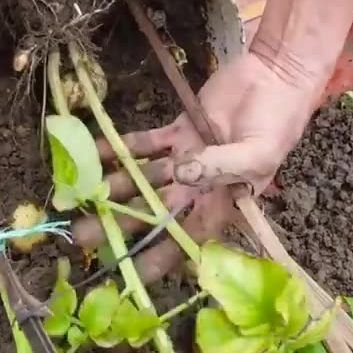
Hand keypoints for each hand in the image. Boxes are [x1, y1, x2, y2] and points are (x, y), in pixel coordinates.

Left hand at [74, 42, 324, 282]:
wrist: (275, 78)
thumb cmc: (278, 124)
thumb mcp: (258, 153)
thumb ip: (220, 165)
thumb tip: (182, 173)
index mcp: (222, 202)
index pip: (186, 238)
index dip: (160, 258)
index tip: (130, 274)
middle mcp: (199, 187)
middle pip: (153, 212)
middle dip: (120, 225)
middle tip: (83, 238)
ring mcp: (186, 158)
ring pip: (142, 179)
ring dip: (111, 188)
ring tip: (75, 198)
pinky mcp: (177, 130)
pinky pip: (142, 143)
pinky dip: (118, 148)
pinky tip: (92, 152)